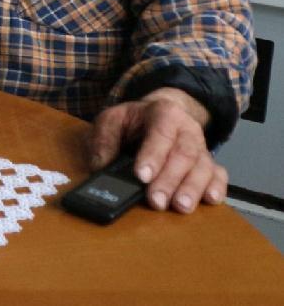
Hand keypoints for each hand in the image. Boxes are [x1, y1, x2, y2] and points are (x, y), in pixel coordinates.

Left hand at [88, 87, 226, 213]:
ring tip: (180, 206)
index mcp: (163, 113)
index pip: (160, 133)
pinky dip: (216, 187)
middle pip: (184, 154)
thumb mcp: (112, 119)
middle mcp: (187, 129)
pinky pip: (219, 174)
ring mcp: (201, 147)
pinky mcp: (209, 163)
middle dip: (169, 180)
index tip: (142, 176)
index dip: (153, 155)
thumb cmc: (134, 120)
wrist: (161, 113)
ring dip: (192, 189)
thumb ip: (104, 140)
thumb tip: (100, 166)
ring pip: (203, 166)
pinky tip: (210, 199)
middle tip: (156, 201)